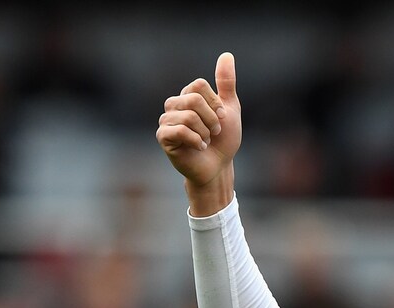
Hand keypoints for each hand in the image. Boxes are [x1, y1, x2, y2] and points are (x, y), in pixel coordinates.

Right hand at [156, 52, 241, 199]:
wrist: (219, 167)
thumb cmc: (223, 141)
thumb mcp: (230, 109)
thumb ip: (226, 83)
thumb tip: (227, 54)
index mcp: (187, 96)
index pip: (199, 85)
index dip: (216, 104)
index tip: (222, 118)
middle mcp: (174, 106)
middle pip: (193, 99)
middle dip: (212, 119)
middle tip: (214, 133)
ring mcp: (166, 121)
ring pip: (188, 115)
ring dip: (205, 132)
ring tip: (206, 141)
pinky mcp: (163, 137)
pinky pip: (180, 130)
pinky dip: (196, 140)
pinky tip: (199, 147)